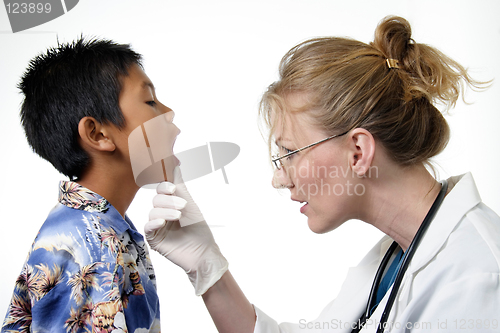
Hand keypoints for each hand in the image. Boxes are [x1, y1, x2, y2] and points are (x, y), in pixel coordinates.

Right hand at [145, 167, 228, 295]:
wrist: (203, 252)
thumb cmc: (199, 229)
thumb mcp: (190, 205)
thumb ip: (180, 186)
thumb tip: (175, 164)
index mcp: (171, 203)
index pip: (161, 189)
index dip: (164, 186)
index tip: (172, 188)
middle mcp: (162, 213)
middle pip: (157, 199)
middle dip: (169, 201)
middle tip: (183, 206)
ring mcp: (157, 226)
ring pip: (153, 212)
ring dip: (165, 211)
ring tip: (178, 216)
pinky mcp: (154, 239)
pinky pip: (148, 227)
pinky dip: (154, 223)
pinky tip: (163, 223)